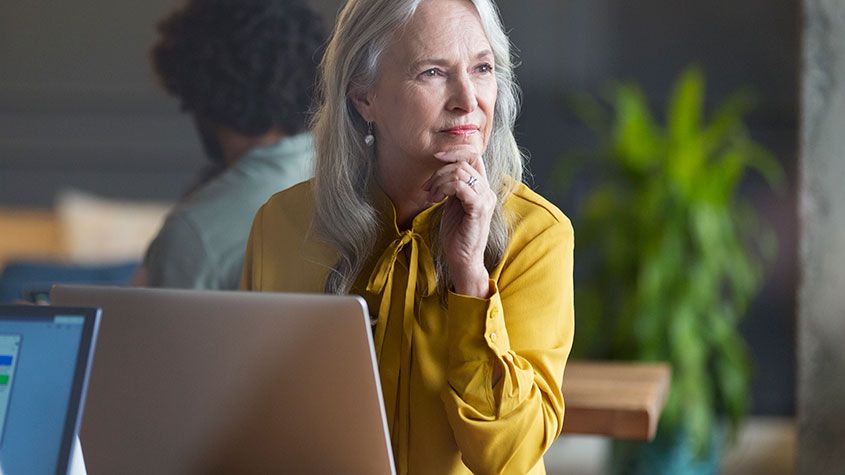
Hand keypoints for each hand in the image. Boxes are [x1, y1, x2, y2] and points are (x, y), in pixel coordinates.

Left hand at [422, 146, 495, 297]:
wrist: (462, 258)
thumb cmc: (456, 234)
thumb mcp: (453, 204)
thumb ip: (453, 186)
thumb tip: (442, 169)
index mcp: (483, 188)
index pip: (474, 156)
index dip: (455, 151)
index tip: (436, 156)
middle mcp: (487, 191)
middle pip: (463, 163)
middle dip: (439, 172)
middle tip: (427, 188)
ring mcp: (485, 199)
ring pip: (459, 173)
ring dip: (439, 182)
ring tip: (431, 197)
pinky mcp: (478, 208)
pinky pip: (460, 186)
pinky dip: (444, 189)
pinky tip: (437, 200)